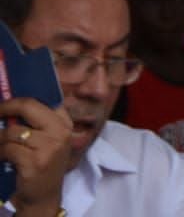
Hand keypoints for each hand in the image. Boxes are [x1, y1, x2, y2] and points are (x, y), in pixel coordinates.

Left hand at [0, 97, 71, 215]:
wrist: (44, 195)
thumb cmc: (42, 163)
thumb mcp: (48, 141)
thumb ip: (38, 123)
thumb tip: (10, 106)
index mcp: (64, 122)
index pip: (40, 101)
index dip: (17, 100)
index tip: (3, 104)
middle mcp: (60, 132)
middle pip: (28, 107)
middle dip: (5, 108)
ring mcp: (49, 147)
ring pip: (12, 132)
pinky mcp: (35, 162)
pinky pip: (8, 149)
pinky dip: (0, 153)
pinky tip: (2, 158)